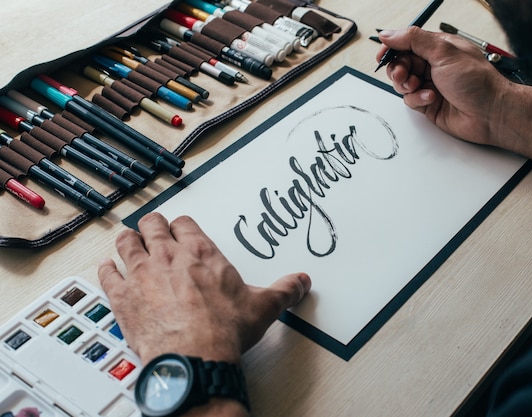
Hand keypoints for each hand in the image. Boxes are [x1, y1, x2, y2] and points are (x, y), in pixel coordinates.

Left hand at [98, 212, 310, 364]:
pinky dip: (106, 269)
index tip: (180, 227)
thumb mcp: (263, 307)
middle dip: (152, 224)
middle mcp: (168, 257)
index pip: (184, 223)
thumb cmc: (223, 329)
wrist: (194, 355)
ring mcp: (142, 275)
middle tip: (153, 226)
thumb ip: (285, 291)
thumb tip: (302, 283)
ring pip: (127, 243)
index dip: (180, 224)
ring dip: (127, 240)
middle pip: (152, 226)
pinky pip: (107, 274)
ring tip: (129, 239)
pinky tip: (107, 269)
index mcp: (201, 253)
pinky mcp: (123, 297)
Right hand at [377, 27, 513, 146]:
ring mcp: (431, 84)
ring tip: (419, 86)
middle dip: (398, 69)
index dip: (393, 48)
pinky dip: (417, 99)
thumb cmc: (477, 81)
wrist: (490, 114)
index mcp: (438, 47)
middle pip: (401, 63)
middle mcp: (434, 65)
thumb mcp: (443, 52)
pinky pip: (410, 100)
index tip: (383, 55)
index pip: (407, 42)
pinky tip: (431, 98)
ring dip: (407, 85)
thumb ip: (413, 40)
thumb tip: (390, 34)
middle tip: (403, 75)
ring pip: (403, 83)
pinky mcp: (429, 103)